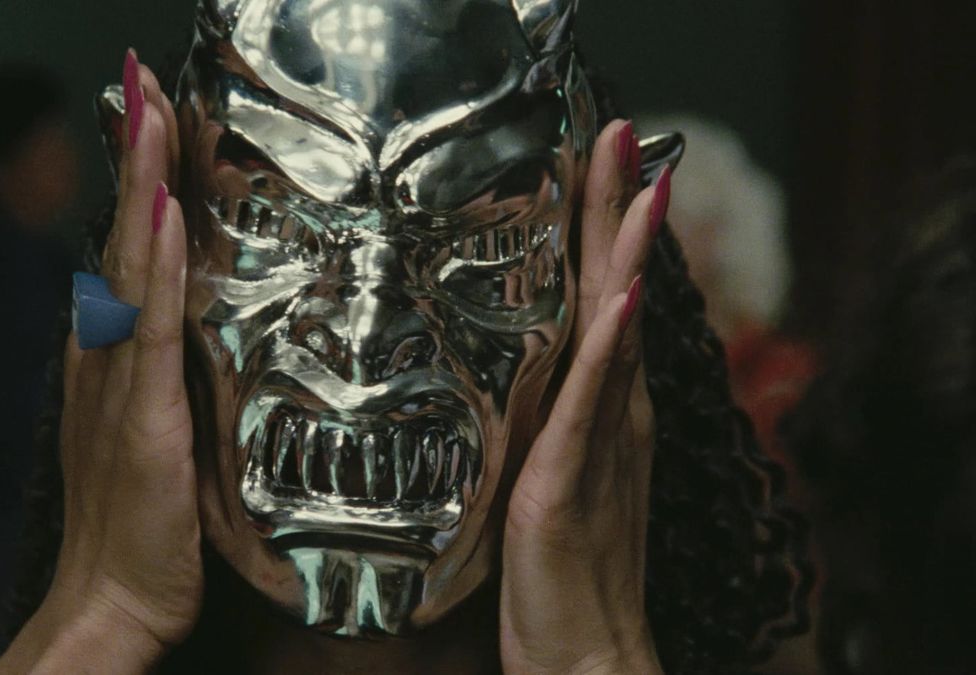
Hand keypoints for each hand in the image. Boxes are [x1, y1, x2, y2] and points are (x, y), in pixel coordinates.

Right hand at [0, 51, 198, 673]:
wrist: (112, 599)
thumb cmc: (140, 524)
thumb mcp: (157, 432)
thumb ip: (171, 376)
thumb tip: (199, 325)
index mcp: (115, 357)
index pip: (131, 251)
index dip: (139, 182)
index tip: (150, 116)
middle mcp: (108, 357)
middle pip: (125, 238)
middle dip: (136, 157)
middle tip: (143, 80)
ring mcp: (122, 384)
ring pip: (134, 267)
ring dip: (144, 188)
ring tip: (149, 112)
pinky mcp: (144, 421)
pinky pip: (152, 333)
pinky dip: (157, 271)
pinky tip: (165, 219)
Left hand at [500, 120, 669, 674]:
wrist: (585, 650)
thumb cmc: (564, 567)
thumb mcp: (555, 468)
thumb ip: (556, 414)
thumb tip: (535, 363)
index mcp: (606, 407)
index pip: (606, 296)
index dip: (607, 228)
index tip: (607, 160)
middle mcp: (615, 412)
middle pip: (617, 291)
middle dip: (619, 209)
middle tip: (620, 131)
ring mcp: (602, 441)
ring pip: (613, 331)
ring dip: (624, 253)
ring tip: (639, 183)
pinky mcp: (574, 479)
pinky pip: (593, 402)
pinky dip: (609, 347)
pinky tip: (617, 300)